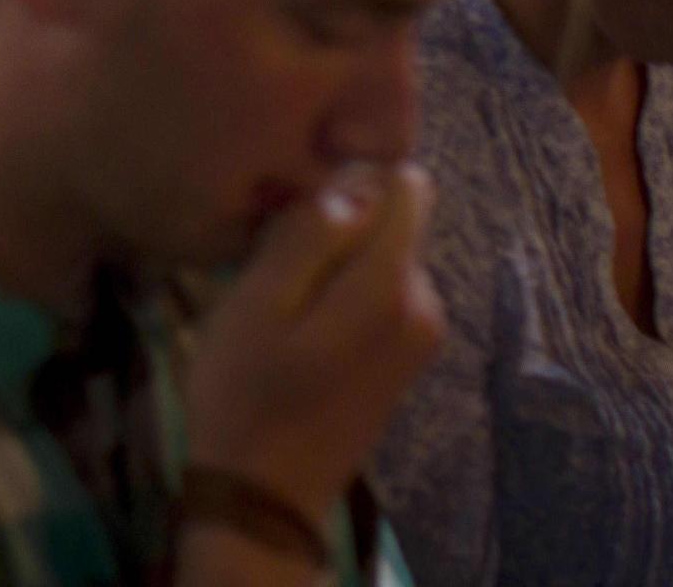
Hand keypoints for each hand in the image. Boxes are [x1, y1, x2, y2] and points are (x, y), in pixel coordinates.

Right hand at [183, 163, 444, 524]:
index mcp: (392, 285)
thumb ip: (309, 235)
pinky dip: (341, 290)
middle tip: (272, 259)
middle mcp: (426, 302)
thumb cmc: (246, 391)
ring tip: (279, 293)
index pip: (404, 184)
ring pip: (383, 253)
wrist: (266, 493)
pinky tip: (298, 322)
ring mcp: (421, 333)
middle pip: (393, 219)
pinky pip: (380, 289)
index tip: (296, 209)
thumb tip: (353, 180)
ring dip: (334, 258)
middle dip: (338, 222)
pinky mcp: (405, 354)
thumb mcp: (257, 303)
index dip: (348, 179)